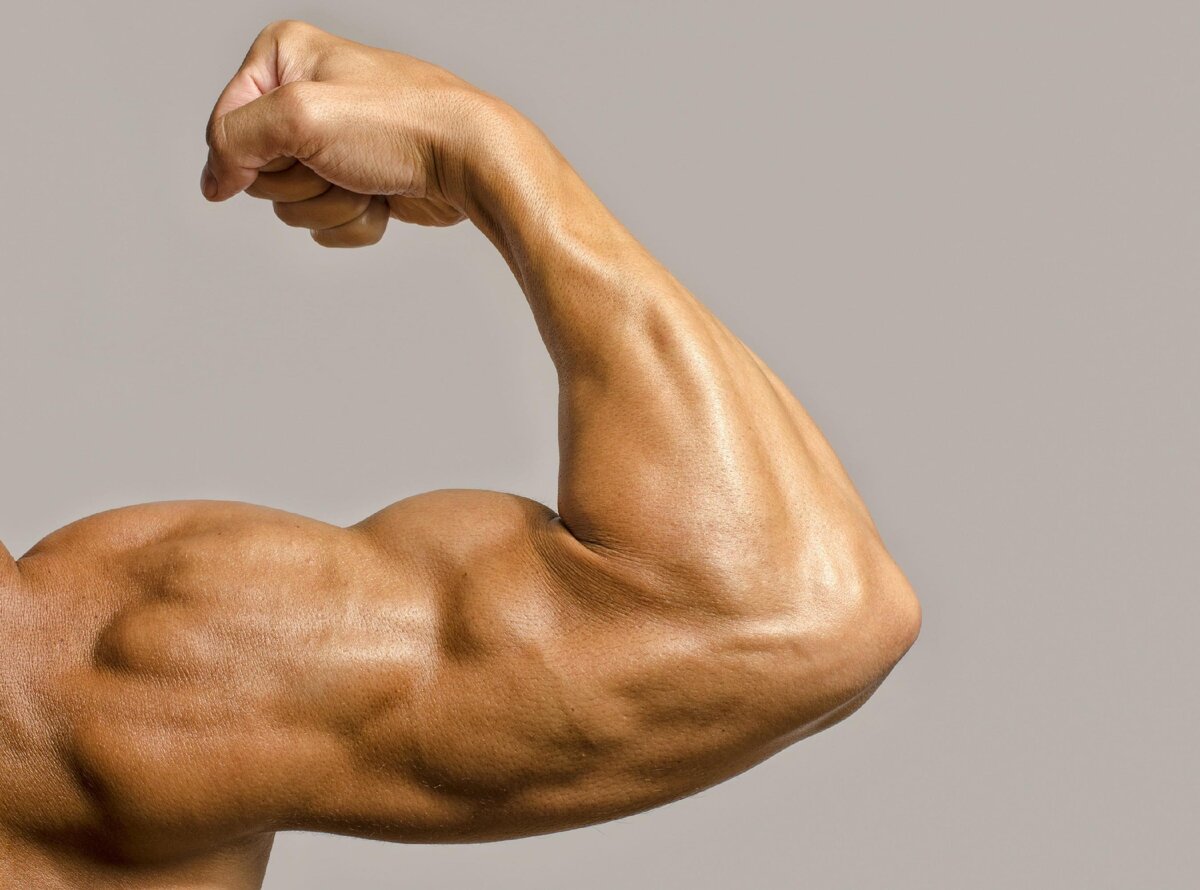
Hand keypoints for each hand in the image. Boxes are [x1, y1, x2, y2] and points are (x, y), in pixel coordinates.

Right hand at [201, 20, 497, 245]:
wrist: (469, 160)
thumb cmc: (399, 125)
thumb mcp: (299, 117)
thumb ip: (234, 140)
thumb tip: (214, 181)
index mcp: (283, 56)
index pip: (225, 125)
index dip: (251, 155)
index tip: (295, 152)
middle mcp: (304, 96)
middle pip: (259, 172)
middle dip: (302, 182)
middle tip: (342, 161)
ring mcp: (333, 144)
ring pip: (292, 205)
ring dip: (332, 204)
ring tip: (368, 178)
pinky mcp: (357, 182)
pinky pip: (326, 223)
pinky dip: (353, 222)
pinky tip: (383, 197)